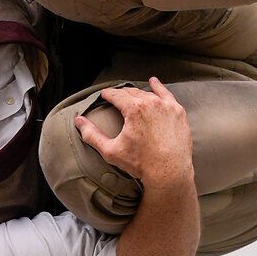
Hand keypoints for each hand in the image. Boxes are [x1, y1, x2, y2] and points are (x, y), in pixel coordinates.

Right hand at [75, 79, 194, 189]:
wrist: (169, 172)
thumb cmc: (140, 164)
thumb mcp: (111, 151)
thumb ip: (92, 135)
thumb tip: (78, 121)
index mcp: (134, 109)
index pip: (116, 95)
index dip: (107, 94)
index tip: (103, 95)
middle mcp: (151, 103)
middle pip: (132, 92)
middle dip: (122, 94)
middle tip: (116, 98)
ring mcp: (167, 106)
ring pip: (148, 93)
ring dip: (138, 92)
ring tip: (131, 93)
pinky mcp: (178, 112)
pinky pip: (167, 95)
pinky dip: (159, 88)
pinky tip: (154, 83)